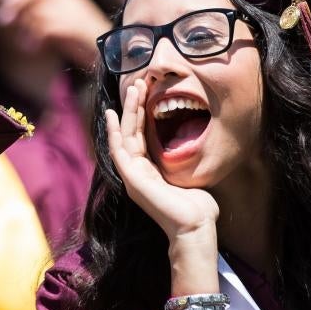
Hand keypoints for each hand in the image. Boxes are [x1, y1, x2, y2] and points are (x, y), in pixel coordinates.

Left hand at [0, 0, 111, 68]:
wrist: (116, 58)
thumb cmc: (88, 44)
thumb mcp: (66, 24)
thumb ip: (45, 15)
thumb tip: (16, 15)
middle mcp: (73, 0)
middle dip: (16, 1)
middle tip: (2, 19)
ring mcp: (76, 13)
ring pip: (40, 9)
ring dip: (25, 26)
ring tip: (23, 42)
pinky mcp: (77, 30)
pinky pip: (47, 27)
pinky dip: (34, 38)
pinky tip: (32, 48)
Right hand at [105, 79, 219, 244]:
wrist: (195, 227)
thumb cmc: (197, 208)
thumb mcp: (189, 176)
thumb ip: (184, 162)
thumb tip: (194, 146)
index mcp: (149, 171)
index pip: (140, 136)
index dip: (140, 114)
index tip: (145, 92)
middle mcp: (137, 172)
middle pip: (131, 132)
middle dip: (134, 106)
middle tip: (139, 82)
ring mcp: (133, 176)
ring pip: (125, 136)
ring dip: (128, 111)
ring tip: (134, 87)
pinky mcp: (132, 180)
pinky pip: (118, 151)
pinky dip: (114, 132)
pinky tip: (113, 115)